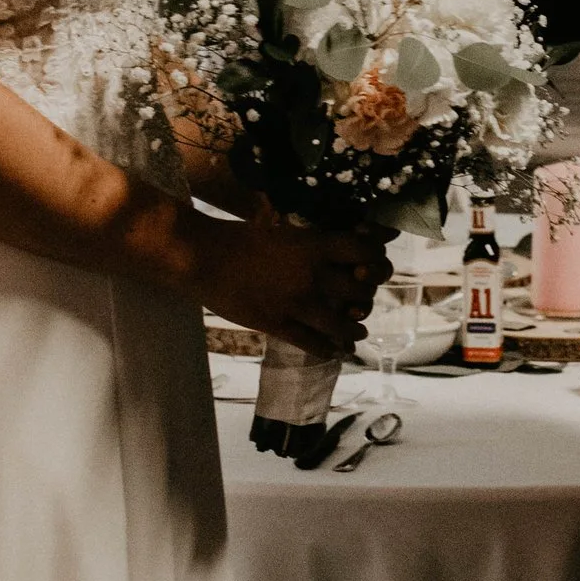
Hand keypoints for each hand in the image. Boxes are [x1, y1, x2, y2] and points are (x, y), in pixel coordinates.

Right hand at [205, 216, 387, 356]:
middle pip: (361, 290)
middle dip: (367, 295)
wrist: (202, 257)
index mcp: (314, 245)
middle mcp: (312, 275)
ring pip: (341, 324)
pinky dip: (327, 349)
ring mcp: (295, 303)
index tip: (373, 262)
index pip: (365, 253)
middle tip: (363, 297)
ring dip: (353, 330)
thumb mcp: (284, 230)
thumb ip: (313, 240)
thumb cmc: (240, 237)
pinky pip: (311, 344)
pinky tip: (333, 351)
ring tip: (357, 331)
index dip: (376, 259)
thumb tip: (341, 241)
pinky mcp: (277, 325)